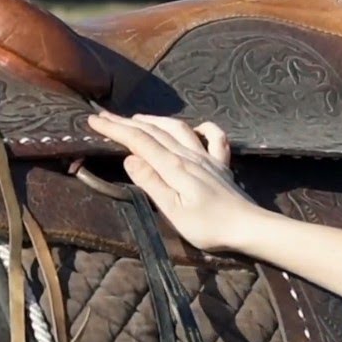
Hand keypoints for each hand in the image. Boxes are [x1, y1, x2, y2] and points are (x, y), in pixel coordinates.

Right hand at [85, 112, 265, 251]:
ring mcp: (207, 157)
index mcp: (174, 166)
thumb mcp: (173, 211)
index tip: (94, 120)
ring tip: (137, 118)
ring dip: (156, 120)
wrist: (248, 227)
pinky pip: (214, 138)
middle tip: (104, 115)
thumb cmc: (208, 226)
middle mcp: (189, 155)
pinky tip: (196, 128)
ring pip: (178, 128)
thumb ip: (151, 183)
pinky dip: (202, 128)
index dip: (115, 129)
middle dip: (126, 121)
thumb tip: (130, 158)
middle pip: (154, 131)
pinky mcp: (221, 164)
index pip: (139, 141)